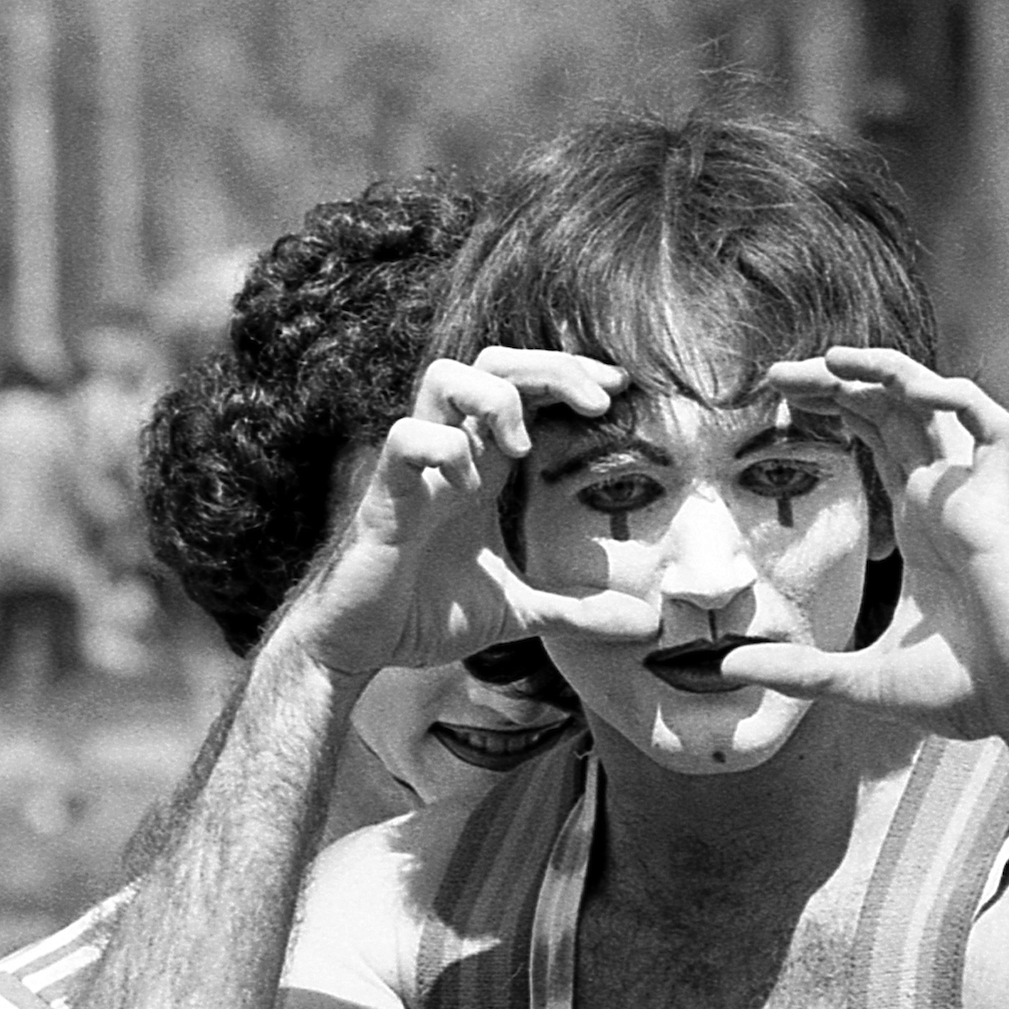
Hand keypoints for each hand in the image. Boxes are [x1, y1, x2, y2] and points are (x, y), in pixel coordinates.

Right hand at [294, 348, 657, 677]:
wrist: (363, 646)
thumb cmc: (428, 613)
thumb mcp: (521, 613)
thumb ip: (578, 610)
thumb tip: (645, 624)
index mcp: (485, 465)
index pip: (526, 386)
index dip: (570, 372)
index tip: (619, 389)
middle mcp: (452, 453)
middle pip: (492, 362)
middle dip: (549, 367)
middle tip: (594, 403)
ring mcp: (416, 469)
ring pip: (442, 375)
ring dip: (493, 396)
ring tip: (520, 445)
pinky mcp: (385, 496)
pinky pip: (405, 438)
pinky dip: (445, 450)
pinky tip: (468, 489)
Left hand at [721, 349, 1008, 740]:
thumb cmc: (963, 693)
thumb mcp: (856, 680)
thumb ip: (795, 670)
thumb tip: (725, 669)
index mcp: (916, 523)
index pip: (873, 437)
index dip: (832, 406)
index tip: (775, 396)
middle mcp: (942, 499)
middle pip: (891, 409)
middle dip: (838, 381)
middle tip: (776, 373)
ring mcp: (972, 498)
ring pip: (937, 403)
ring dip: (887, 371)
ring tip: (830, 359)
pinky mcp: (1001, 508)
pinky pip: (993, 428)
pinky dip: (957, 398)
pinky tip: (908, 390)